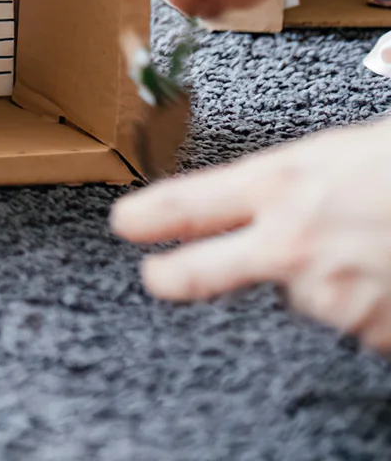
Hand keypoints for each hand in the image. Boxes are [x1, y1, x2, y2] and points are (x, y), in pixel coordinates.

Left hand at [112, 115, 390, 349]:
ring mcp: (331, 294)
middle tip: (157, 277)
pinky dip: (370, 303)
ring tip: (369, 244)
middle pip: (203, 272)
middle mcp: (292, 242)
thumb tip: (256, 209)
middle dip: (173, 277)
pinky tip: (389, 271)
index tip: (123, 225)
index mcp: (279, 184)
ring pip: (302, 296)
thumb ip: (286, 188)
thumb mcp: (332, 155)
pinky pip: (356, 321)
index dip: (149, 217)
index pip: (189, 203)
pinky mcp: (372, 332)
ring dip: (326, 279)